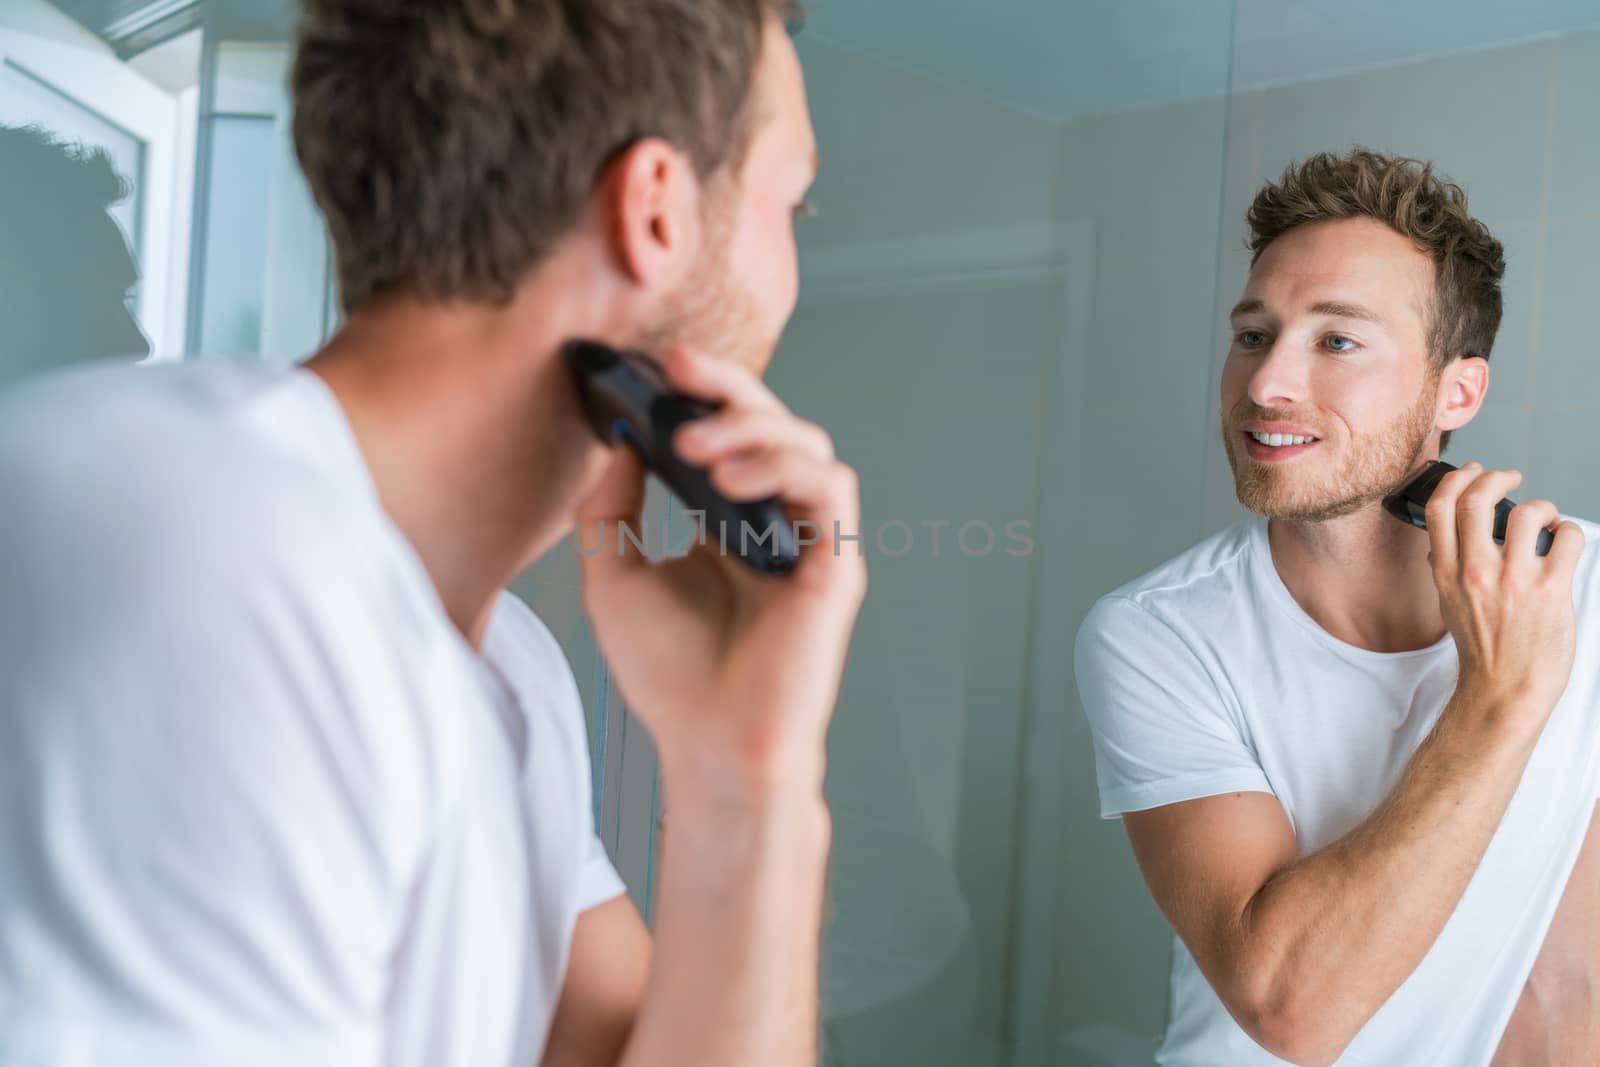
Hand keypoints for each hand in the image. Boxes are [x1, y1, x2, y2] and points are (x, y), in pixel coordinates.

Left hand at [575, 348, 866, 797]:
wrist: (707, 746)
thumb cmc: (669, 677)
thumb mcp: (613, 578)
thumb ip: (610, 510)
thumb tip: (619, 442)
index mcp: (730, 521)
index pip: (731, 434)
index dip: (704, 392)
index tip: (660, 364)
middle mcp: (777, 523)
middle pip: (773, 424)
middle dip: (728, 387)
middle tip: (680, 368)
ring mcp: (810, 542)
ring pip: (808, 445)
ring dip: (751, 429)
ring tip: (695, 444)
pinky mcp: (836, 566)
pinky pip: (831, 490)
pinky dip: (786, 469)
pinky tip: (733, 480)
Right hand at [1426, 463, 1584, 718]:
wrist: (1505, 690)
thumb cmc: (1483, 651)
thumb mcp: (1448, 606)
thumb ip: (1447, 570)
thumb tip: (1449, 540)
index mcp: (1447, 574)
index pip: (1441, 508)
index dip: (1459, 479)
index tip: (1474, 472)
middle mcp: (1476, 573)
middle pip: (1477, 499)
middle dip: (1497, 478)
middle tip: (1511, 479)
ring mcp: (1513, 581)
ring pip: (1527, 513)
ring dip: (1542, 507)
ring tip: (1546, 520)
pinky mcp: (1549, 590)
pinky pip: (1566, 538)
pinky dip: (1569, 532)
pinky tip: (1564, 542)